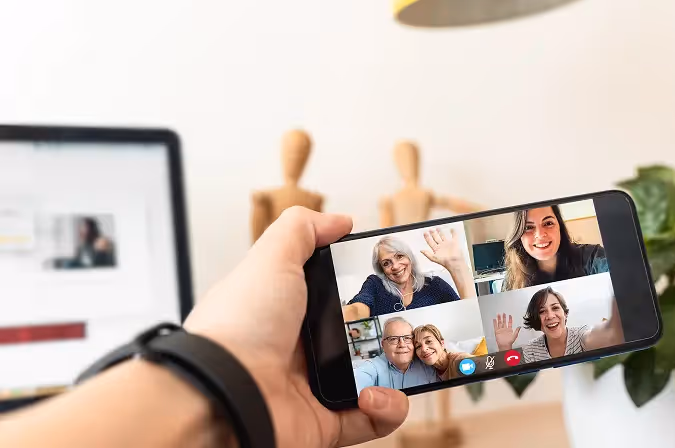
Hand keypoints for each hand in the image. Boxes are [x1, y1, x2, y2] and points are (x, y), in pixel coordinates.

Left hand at [183, 207, 408, 447]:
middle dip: (391, 328)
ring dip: (396, 368)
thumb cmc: (238, 326)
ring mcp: (315, 387)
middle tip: (408, 321)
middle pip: (361, 335)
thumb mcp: (271, 258)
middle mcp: (300, 349)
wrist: (221, 394)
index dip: (364, 288)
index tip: (390, 282)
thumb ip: (303, 231)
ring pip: (375, 376)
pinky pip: (373, 419)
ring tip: (398, 358)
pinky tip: (375, 394)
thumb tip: (339, 221)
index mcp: (287, 311)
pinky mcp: (326, 423)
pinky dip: (386, 408)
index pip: (336, 295)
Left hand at [420, 227, 465, 269]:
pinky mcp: (454, 243)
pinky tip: (452, 230)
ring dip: (441, 232)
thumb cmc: (445, 262)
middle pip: (436, 238)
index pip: (430, 242)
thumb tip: (421, 251)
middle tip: (431, 229)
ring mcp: (447, 244)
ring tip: (438, 228)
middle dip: (433, 233)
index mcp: (436, 249)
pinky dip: (453, 232)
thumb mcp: (433, 258)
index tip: (425, 233)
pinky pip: (454, 236)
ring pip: (443, 236)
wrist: (454, 262)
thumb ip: (427, 254)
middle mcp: (442, 246)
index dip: (427, 237)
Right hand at [492, 313, 520, 350]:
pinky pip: (495, 326)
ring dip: (499, 319)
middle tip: (503, 313)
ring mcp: (500, 330)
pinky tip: (494, 319)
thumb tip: (520, 327)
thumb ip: (517, 330)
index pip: (509, 323)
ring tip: (498, 314)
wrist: (504, 345)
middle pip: (504, 322)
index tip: (510, 315)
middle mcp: (505, 329)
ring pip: (500, 323)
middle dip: (504, 317)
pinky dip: (495, 323)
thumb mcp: (515, 335)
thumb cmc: (509, 342)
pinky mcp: (497, 332)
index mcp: (509, 330)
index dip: (510, 319)